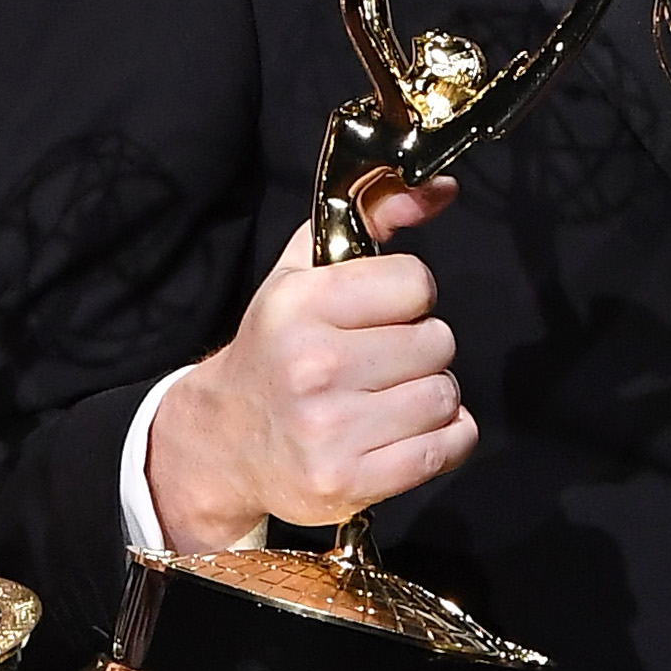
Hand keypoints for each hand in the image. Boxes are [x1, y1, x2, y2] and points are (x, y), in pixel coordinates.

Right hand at [141, 181, 466, 550]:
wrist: (223, 443)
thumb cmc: (275, 350)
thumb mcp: (304, 272)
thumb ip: (372, 216)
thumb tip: (443, 188)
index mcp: (300, 305)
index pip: (416, 283)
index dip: (409, 297)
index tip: (382, 314)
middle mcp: (313, 366)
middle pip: (437, 341)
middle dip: (421, 349)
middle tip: (384, 363)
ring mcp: (331, 431)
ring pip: (445, 395)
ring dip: (431, 397)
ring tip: (390, 400)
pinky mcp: (350, 482)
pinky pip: (447, 446)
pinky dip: (445, 439)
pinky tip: (409, 433)